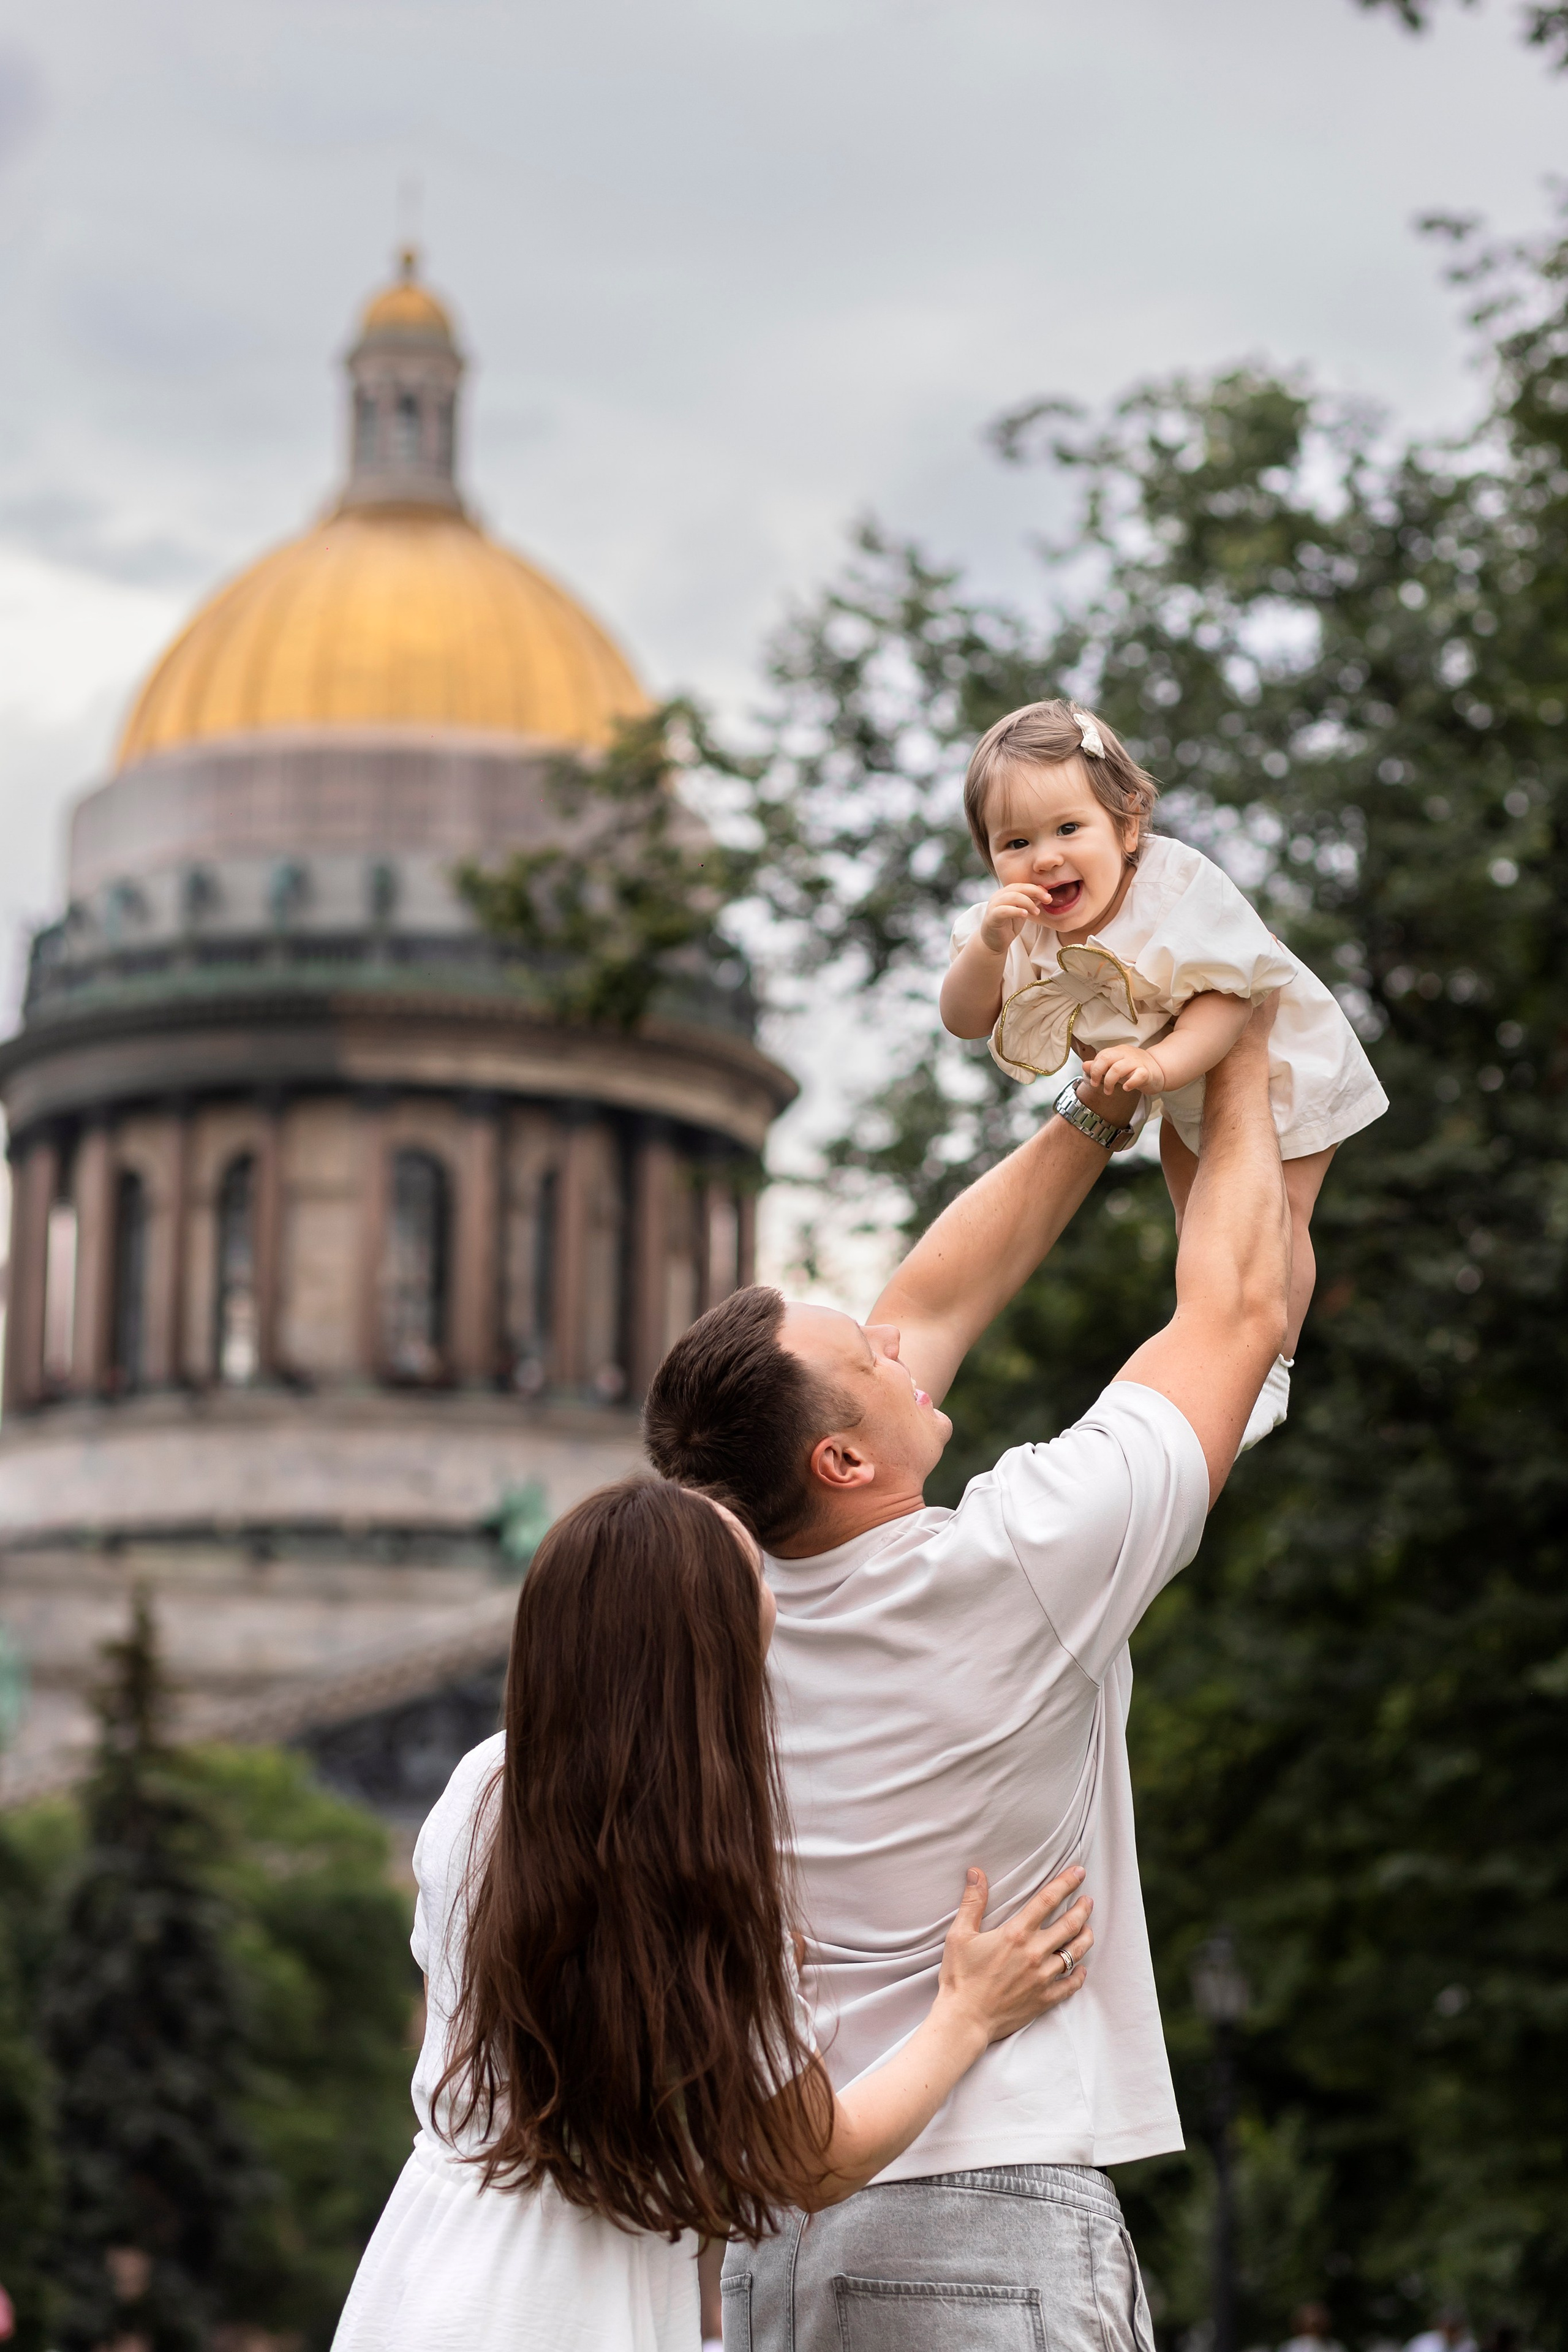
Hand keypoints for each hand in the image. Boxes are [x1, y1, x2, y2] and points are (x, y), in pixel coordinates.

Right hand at [937, 1864, 1093, 2048]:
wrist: (965, 2019)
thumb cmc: (960, 1976)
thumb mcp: (960, 1935)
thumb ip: (972, 1903)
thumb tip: (976, 1872)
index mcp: (1016, 1934)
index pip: (1047, 1901)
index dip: (1065, 1883)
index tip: (1078, 1872)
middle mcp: (1034, 1953)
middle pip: (1069, 1925)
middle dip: (1083, 1909)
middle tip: (1088, 1901)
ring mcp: (1042, 1978)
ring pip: (1075, 1954)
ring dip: (1085, 1939)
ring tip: (1088, 1929)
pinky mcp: (1044, 1999)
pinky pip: (1071, 1986)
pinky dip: (1079, 1976)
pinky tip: (1082, 1970)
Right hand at [977, 884, 1049, 954]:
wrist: (994, 942)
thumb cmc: (1008, 926)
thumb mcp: (1023, 912)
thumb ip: (1030, 901)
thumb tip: (1044, 892)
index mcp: (1005, 893)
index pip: (1022, 885)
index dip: (1036, 888)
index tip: (1048, 896)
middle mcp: (998, 896)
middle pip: (1018, 888)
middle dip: (1035, 892)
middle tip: (1048, 900)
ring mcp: (993, 906)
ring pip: (1012, 897)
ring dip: (1028, 903)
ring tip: (1036, 912)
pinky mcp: (991, 917)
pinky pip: (1004, 910)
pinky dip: (1016, 911)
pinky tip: (1025, 914)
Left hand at [1081, 1044, 1167, 1095]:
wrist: (1159, 1070)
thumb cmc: (1135, 1069)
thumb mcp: (1115, 1067)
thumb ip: (1100, 1066)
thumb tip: (1084, 1065)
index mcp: (1118, 1051)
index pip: (1101, 1055)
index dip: (1094, 1068)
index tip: (1094, 1081)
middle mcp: (1127, 1054)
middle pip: (1106, 1058)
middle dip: (1097, 1073)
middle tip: (1097, 1085)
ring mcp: (1137, 1062)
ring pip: (1118, 1068)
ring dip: (1109, 1082)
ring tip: (1108, 1091)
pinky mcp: (1147, 1072)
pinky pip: (1138, 1076)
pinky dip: (1130, 1083)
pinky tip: (1126, 1088)